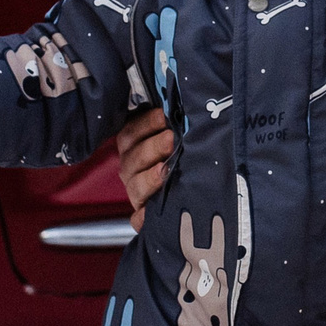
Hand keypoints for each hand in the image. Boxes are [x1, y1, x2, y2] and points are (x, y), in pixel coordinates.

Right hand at [115, 106, 175, 231]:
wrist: (195, 193)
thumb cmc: (185, 154)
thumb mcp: (176, 136)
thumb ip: (174, 124)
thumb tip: (184, 106)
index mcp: (134, 147)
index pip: (130, 133)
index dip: (144, 124)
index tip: (163, 116)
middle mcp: (131, 169)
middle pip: (132, 158)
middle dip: (151, 147)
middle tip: (170, 139)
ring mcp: (136, 193)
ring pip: (135, 186)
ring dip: (149, 178)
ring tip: (165, 170)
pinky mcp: (143, 217)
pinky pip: (137, 220)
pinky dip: (142, 218)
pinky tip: (150, 215)